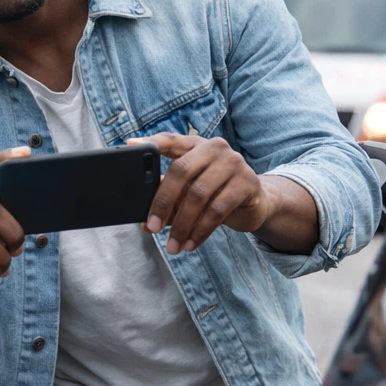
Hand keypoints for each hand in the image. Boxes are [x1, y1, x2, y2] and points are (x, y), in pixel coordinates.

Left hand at [129, 134, 272, 252]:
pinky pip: (218, 210)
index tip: (131, 147)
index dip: (152, 142)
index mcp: (195, 145)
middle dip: (163, 202)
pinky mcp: (248, 183)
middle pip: (181, 171)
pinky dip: (201, 231)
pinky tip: (191, 244)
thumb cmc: (215, 194)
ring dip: (182, 225)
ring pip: (199, 195)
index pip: (171, 139)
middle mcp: (215, 148)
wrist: (254, 203)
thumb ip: (169, 200)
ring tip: (173, 246)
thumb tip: (145, 224)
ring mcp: (233, 163)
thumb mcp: (190, 191)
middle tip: (152, 227)